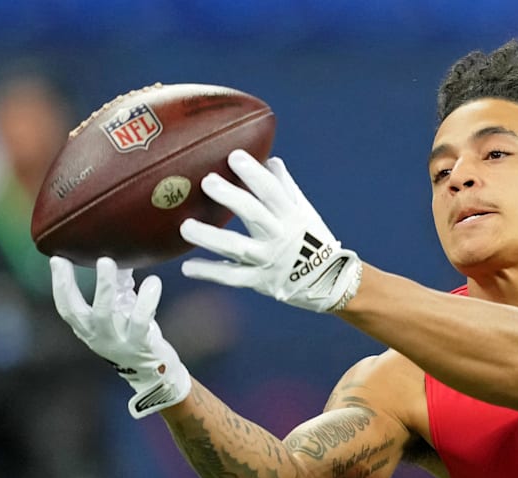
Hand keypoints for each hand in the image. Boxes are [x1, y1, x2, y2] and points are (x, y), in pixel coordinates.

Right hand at [50, 256, 190, 418]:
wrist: (154, 372)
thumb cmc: (133, 336)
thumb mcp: (119, 313)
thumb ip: (117, 288)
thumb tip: (119, 256)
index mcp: (87, 329)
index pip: (65, 307)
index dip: (59, 284)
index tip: (57, 259)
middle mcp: (96, 336)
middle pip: (77, 311)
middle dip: (71, 284)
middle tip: (76, 258)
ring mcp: (116, 342)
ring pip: (104, 313)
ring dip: (104, 287)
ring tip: (110, 263)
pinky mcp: (139, 345)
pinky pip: (139, 320)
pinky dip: (146, 300)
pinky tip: (154, 282)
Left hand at [180, 150, 362, 312]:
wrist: (331, 282)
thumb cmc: (313, 240)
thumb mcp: (304, 212)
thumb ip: (285, 187)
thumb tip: (270, 159)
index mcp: (291, 215)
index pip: (272, 190)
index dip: (254, 173)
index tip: (234, 156)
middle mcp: (280, 236)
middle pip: (253, 214)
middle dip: (231, 197)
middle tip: (207, 181)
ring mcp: (269, 260)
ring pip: (237, 247)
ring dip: (210, 237)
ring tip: (186, 227)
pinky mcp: (261, 282)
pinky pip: (232, 277)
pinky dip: (210, 272)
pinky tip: (187, 268)